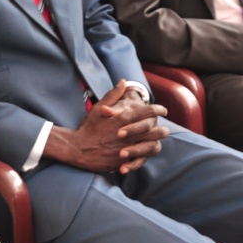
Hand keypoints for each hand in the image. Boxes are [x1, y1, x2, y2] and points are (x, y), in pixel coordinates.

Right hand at [44, 81, 168, 174]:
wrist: (77, 149)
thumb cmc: (88, 128)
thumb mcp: (98, 108)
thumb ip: (113, 95)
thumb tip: (123, 82)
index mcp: (122, 119)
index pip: (147, 112)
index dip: (158, 109)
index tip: (163, 109)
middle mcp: (126, 134)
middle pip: (153, 130)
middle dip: (162, 128)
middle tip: (165, 126)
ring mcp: (126, 148)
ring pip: (150, 146)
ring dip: (157, 142)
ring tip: (159, 140)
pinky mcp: (123, 161)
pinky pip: (141, 159)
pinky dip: (146, 155)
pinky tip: (147, 151)